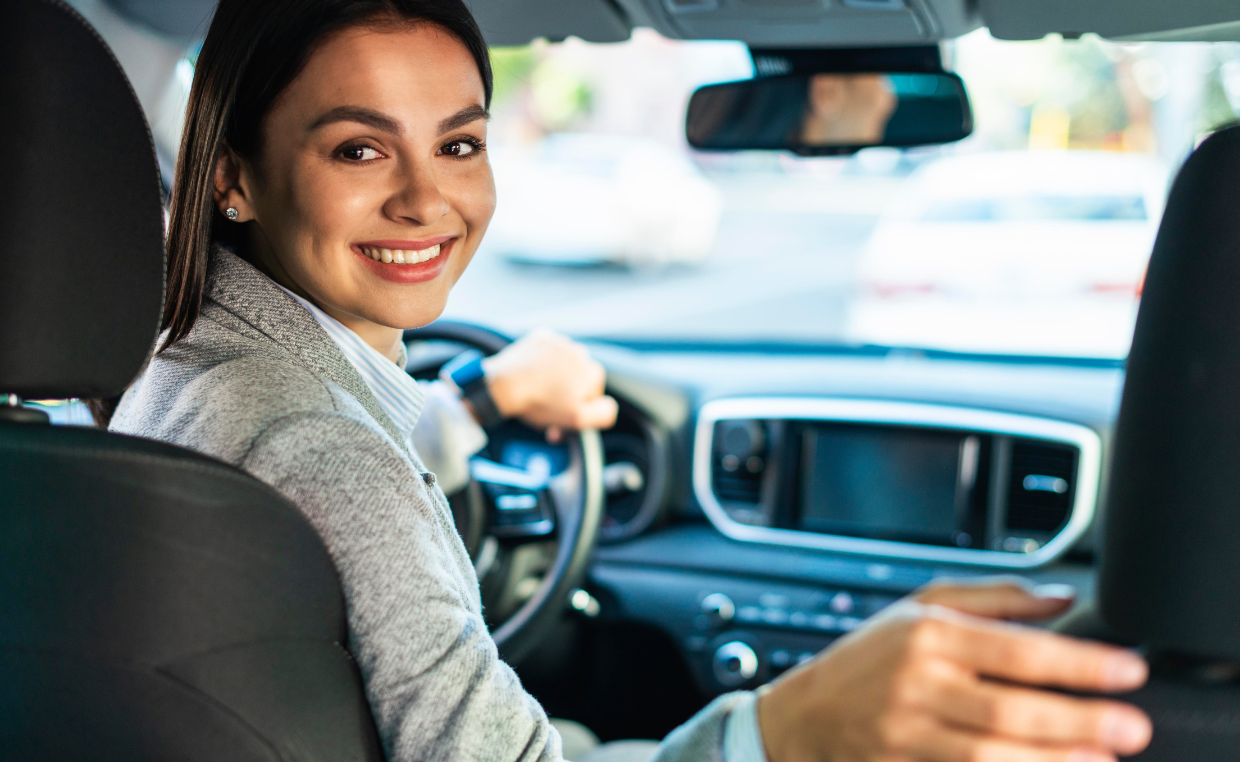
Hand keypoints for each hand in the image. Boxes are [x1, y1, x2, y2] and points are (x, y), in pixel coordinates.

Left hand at [481, 329, 618, 439]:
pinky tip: (532, 375)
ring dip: (555, 377)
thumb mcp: (578, 419)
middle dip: (566, 392)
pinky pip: (546, 351)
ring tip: (538, 390)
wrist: (504, 385)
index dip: (579, 407)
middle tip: (548, 407)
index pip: (593, 393)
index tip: (563, 416)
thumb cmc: (540, 403)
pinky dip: (542, 362)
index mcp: (591, 370)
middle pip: (578, 378)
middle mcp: (579, 351)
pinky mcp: (540, 337)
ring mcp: (558, 342)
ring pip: (563, 364)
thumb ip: (604, 413)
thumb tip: (609, 405)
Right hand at [757, 580, 1151, 761]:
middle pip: (1007, 708)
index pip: (1014, 648)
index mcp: (926, 634)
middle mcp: (916, 684)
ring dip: (1050, 761)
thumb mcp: (920, 607)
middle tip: (1131, 726)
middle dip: (1076, 720)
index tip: (1127, 669)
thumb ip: (995, 600)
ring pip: (988, 754)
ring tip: (1102, 761)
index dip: (1076, 662)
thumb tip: (1065, 597)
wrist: (803, 716)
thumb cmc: (868, 658)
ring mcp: (906, 734)